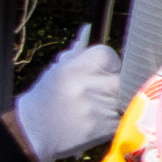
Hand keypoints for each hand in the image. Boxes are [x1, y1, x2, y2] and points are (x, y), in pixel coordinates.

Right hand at [10, 41, 125, 161]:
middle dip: (115, 81)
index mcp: (76, 68)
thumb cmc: (47, 98)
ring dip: (119, 99)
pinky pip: (126, 115)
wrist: (34, 133)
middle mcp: (89, 86)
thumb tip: (88, 28)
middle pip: (122, 75)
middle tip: (101, 91)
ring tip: (98, 106)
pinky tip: (101, 119)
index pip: (110, 55)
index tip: (100, 73)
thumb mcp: (57, 70)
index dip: (107, 64)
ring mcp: (100, 108)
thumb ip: (77, 50)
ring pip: (127, 95)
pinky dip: (119, 116)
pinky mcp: (107, 128)